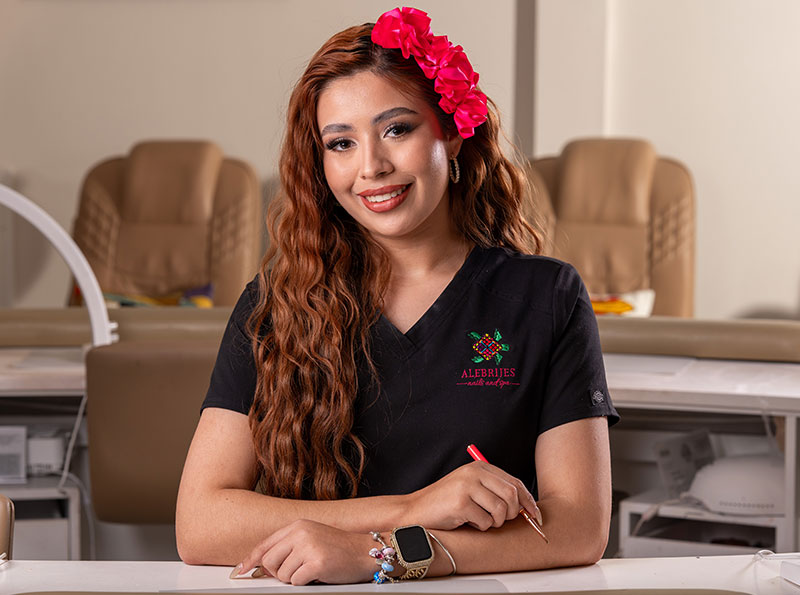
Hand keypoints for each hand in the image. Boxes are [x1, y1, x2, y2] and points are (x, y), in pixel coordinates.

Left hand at [231, 519, 375, 584]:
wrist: (365, 552)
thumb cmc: (339, 548)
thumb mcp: (312, 538)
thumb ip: (289, 547)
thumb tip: (263, 565)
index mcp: (297, 526)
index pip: (265, 544)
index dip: (251, 559)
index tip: (240, 570)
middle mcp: (300, 533)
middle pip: (270, 562)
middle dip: (278, 573)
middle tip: (296, 573)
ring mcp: (308, 547)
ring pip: (283, 574)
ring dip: (294, 579)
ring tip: (311, 571)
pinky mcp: (316, 563)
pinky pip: (296, 582)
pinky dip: (305, 582)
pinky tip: (318, 574)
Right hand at [404, 461, 540, 530]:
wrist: (415, 511)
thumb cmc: (445, 503)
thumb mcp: (471, 489)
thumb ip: (494, 491)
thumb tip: (526, 507)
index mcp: (479, 467)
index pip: (515, 482)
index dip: (528, 501)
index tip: (536, 516)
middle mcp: (474, 473)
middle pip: (512, 495)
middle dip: (513, 513)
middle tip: (501, 521)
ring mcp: (467, 487)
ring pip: (501, 510)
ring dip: (494, 522)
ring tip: (479, 520)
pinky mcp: (461, 503)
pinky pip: (485, 521)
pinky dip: (480, 527)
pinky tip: (466, 522)